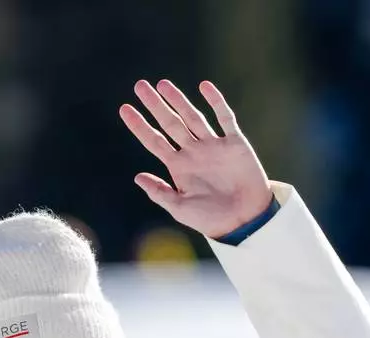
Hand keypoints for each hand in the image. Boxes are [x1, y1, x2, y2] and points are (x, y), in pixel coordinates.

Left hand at [120, 79, 273, 238]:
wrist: (245, 220)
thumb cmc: (211, 218)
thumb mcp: (180, 208)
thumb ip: (160, 192)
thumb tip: (137, 177)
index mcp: (178, 166)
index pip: (154, 141)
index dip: (139, 125)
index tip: (124, 109)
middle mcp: (193, 152)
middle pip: (170, 123)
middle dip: (155, 105)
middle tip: (139, 86)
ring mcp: (213, 145)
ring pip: (192, 117)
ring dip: (178, 100)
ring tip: (162, 84)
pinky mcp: (235, 143)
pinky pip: (225, 118)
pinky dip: (216, 102)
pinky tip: (204, 87)